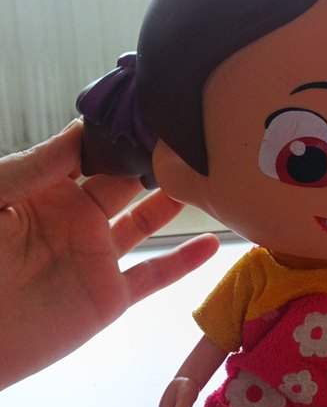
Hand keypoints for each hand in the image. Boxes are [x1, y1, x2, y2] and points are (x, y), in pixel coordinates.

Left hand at [0, 121, 218, 388]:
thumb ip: (33, 167)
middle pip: (125, 178)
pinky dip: (185, 261)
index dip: (116, 132)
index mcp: (43, 189)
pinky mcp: (109, 297)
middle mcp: (76, 218)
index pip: (88, 150)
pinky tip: (213, 242)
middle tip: (187, 132)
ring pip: (146, 220)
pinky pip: (154, 275)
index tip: (147, 109)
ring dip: (175, 197)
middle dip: (152, 156)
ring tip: (207, 172)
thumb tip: (80, 132)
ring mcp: (95, 257)